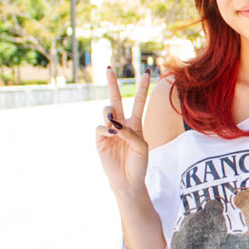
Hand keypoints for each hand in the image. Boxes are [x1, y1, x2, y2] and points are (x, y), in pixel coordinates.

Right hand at [95, 67, 151, 197]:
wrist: (128, 180)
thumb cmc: (138, 164)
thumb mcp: (141, 146)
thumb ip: (130, 133)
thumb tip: (114, 124)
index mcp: (135, 123)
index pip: (139, 101)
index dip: (143, 87)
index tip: (148, 72)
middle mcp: (121, 124)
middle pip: (116, 99)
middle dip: (112, 83)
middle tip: (109, 68)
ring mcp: (109, 131)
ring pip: (107, 111)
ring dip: (110, 113)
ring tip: (114, 125)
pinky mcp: (100, 140)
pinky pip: (100, 128)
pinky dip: (106, 129)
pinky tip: (111, 134)